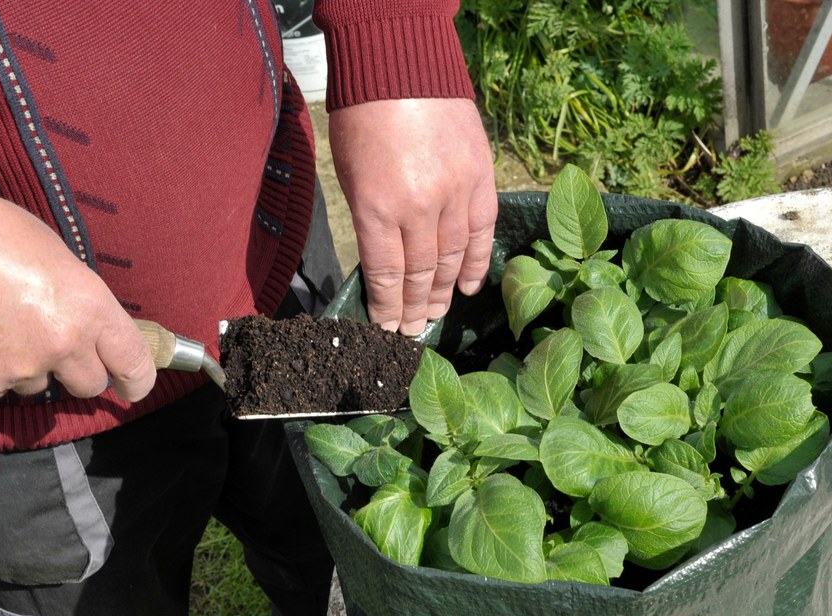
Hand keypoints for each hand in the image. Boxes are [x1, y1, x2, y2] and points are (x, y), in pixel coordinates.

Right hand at [0, 187, 155, 401]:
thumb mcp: (53, 254)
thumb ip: (78, 297)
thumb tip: (88, 324)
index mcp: (89, 305)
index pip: (133, 363)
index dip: (136, 380)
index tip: (131, 386)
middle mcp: (62, 344)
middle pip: (89, 385)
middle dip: (77, 370)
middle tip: (52, 344)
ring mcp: (20, 369)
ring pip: (38, 387)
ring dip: (27, 367)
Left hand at [328, 98, 496, 335]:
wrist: (401, 67)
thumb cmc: (362, 118)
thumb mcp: (350, 174)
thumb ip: (369, 220)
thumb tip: (384, 263)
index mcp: (378, 207)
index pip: (386, 275)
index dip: (386, 308)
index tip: (385, 330)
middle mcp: (419, 207)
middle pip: (419, 273)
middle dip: (413, 308)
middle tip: (411, 332)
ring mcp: (455, 192)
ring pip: (452, 258)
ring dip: (441, 292)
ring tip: (434, 316)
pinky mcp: (481, 177)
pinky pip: (482, 231)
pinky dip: (475, 263)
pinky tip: (466, 286)